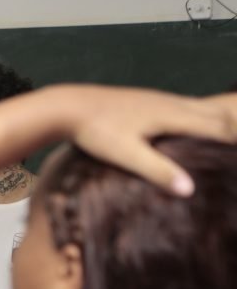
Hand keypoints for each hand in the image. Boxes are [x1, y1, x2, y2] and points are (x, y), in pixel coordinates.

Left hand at [50, 85, 236, 195]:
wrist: (68, 107)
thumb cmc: (96, 131)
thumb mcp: (126, 154)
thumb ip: (157, 170)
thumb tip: (190, 189)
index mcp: (172, 114)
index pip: (219, 127)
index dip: (234, 142)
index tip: (236, 163)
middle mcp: (171, 102)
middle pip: (215, 114)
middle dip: (233, 131)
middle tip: (234, 156)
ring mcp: (159, 99)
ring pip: (200, 108)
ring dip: (217, 123)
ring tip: (223, 144)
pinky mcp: (147, 100)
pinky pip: (184, 107)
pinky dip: (199, 118)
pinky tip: (190, 133)